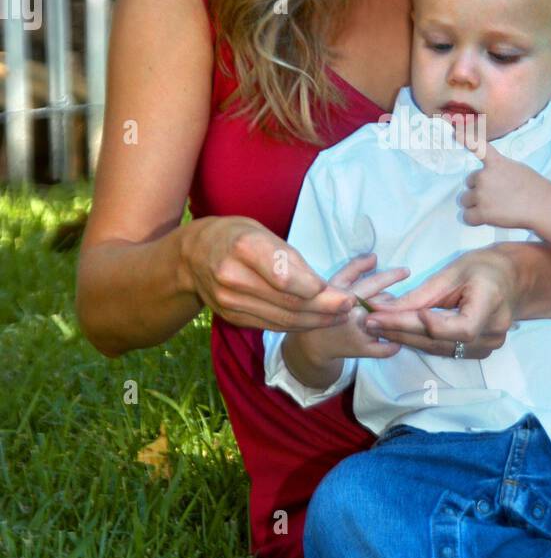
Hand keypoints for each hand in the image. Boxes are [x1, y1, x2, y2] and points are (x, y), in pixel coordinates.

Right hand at [180, 214, 392, 334]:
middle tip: (350, 306)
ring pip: (282, 319)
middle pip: (287, 302)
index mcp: (243, 247)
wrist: (193, 255)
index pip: (285, 277)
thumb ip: (291, 258)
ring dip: (316, 321)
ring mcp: (230, 302)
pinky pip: (272, 325)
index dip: (315, 289)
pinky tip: (317, 320)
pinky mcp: (232, 318)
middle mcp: (232, 277)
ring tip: (341, 315)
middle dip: (325, 308)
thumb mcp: (262, 231)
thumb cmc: (236, 236)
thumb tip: (323, 287)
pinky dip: (298, 325)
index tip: (340, 291)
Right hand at [292, 258, 411, 366]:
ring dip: (392, 316)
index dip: (392, 276)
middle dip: (389, 298)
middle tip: (386, 301)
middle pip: (384, 300)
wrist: (313, 344)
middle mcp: (350, 312)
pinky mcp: (362, 350)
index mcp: (343, 294)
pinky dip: (394, 344)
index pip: (373, 283)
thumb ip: (354, 268)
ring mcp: (357, 332)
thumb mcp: (335, 284)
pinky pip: (388, 347)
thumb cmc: (326, 309)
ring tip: (383, 317)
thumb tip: (375, 257)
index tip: (406, 272)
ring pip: (388, 319)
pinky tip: (394, 340)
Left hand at [360, 247, 520, 358]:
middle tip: (369, 321)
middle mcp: (493, 333)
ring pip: (439, 348)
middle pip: (442, 340)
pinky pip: (444, 349)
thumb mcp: (454, 271)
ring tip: (377, 327)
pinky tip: (398, 332)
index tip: (392, 315)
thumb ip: (423, 294)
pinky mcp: (478, 352)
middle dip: (402, 330)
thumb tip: (387, 308)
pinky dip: (419, 340)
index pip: (458, 327)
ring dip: (406, 338)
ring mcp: (487, 347)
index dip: (426, 325)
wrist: (514, 280)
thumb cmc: (485, 267)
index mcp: (492, 306)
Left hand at [457, 133, 544, 229]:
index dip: (465, 137)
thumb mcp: (516, 169)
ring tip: (494, 208)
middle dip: (479, 189)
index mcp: (495, 163)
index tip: (455, 131)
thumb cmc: (535, 188)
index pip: (477, 146)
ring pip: (465, 200)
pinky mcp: (482, 212)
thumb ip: (499, 170)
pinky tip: (487, 218)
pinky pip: (467, 216)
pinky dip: (474, 219)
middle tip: (497, 196)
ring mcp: (482, 194)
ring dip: (475, 204)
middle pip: (470, 182)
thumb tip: (489, 179)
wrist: (543, 205)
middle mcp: (484, 176)